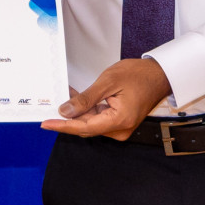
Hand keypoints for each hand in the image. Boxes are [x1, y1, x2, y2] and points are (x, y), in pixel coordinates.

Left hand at [41, 58, 171, 140]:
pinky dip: (88, 110)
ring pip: (91, 123)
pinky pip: (99, 119)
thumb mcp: (108, 82)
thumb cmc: (139, 75)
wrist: (159, 75)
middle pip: (87, 127)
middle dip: (69, 117)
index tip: (46, 123)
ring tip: (66, 94)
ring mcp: (121, 128)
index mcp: (119, 121)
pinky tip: (78, 98)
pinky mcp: (120, 123)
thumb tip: (66, 111)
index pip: (84, 128)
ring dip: (78, 112)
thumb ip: (86, 99)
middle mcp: (120, 130)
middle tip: (52, 103)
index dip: (63, 126)